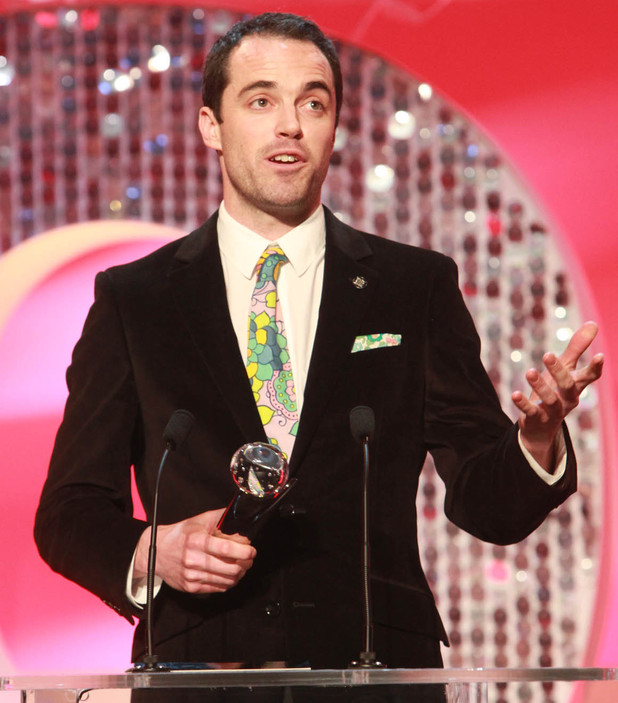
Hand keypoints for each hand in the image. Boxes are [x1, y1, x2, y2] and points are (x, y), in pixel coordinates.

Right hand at [134, 508, 255, 593]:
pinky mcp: (191, 587)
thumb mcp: (200, 520)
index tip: (251, 550)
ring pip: (227, 581)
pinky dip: (228, 582)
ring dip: (239, 574)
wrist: (157, 551)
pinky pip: (218, 588)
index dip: (245, 551)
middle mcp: (194, 560)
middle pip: (231, 568)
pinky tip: (229, 574)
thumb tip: (241, 518)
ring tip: (241, 566)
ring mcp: (192, 576)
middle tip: (249, 558)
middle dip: (246, 563)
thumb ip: (221, 518)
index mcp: (198, 541)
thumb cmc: (181, 534)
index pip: (228, 549)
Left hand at [512, 321, 602, 470]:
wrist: (541, 425)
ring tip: (529, 372)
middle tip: (547, 354)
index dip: (595, 368)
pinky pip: (531, 411)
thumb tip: (593, 323)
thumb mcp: (566, 368)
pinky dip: (523, 403)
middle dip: (559, 371)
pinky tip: (514, 394)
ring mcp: (553, 410)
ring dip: (539, 386)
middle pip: (568, 386)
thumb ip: (577, 348)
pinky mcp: (537, 418)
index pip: (589, 377)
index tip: (600, 355)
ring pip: (550, 399)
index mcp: (577, 385)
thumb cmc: (555, 389)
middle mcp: (568, 398)